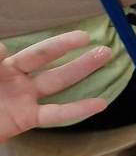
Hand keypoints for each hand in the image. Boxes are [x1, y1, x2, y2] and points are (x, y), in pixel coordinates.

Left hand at [0, 32, 114, 141]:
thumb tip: (3, 48)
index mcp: (2, 67)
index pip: (31, 52)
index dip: (53, 44)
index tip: (77, 36)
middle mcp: (16, 80)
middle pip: (49, 61)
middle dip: (71, 49)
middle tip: (97, 40)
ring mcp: (23, 99)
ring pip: (58, 82)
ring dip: (82, 70)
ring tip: (106, 57)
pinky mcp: (26, 119)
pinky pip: (56, 115)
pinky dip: (79, 109)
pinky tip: (100, 104)